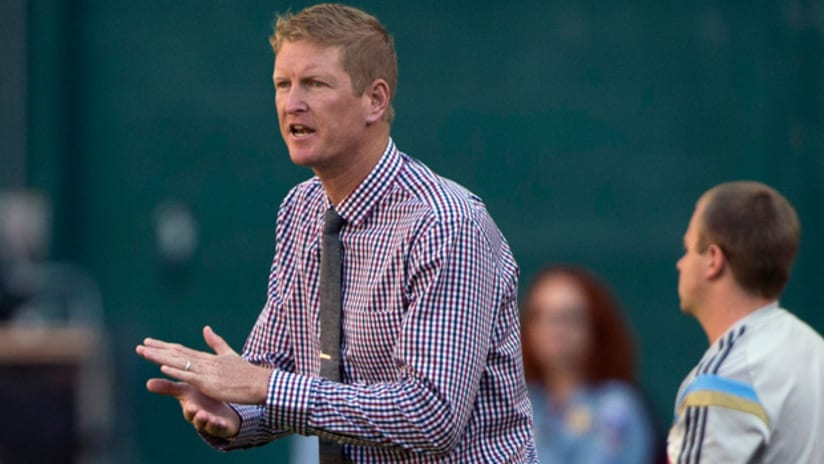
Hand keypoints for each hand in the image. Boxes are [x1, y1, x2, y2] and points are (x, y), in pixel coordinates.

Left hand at [136, 325, 272, 404]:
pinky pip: (189, 376)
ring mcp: (206, 372)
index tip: (148, 342)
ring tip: (143, 352)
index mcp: (207, 358)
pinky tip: (162, 367)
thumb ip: (216, 342)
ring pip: (178, 362)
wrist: (260, 383)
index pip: (180, 350)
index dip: (163, 346)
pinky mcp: (210, 383)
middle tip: (139, 346)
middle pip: (176, 354)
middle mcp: (204, 362)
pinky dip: (176, 370)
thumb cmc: (246, 373)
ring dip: (160, 357)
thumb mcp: (229, 355)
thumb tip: (206, 328)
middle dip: (156, 350)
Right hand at [145, 378, 240, 437]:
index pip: (189, 409)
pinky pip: (221, 427)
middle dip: (198, 416)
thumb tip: (147, 383)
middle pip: (198, 419)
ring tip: (210, 418)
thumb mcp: (186, 392)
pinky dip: (221, 425)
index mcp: (192, 408)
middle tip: (199, 412)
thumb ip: (170, 388)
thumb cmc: (199, 398)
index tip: (190, 405)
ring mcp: (210, 422)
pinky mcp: (221, 426)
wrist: (219, 410)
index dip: (190, 409)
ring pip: (208, 424)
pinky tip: (222, 422)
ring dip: (208, 421)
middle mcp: (199, 417)